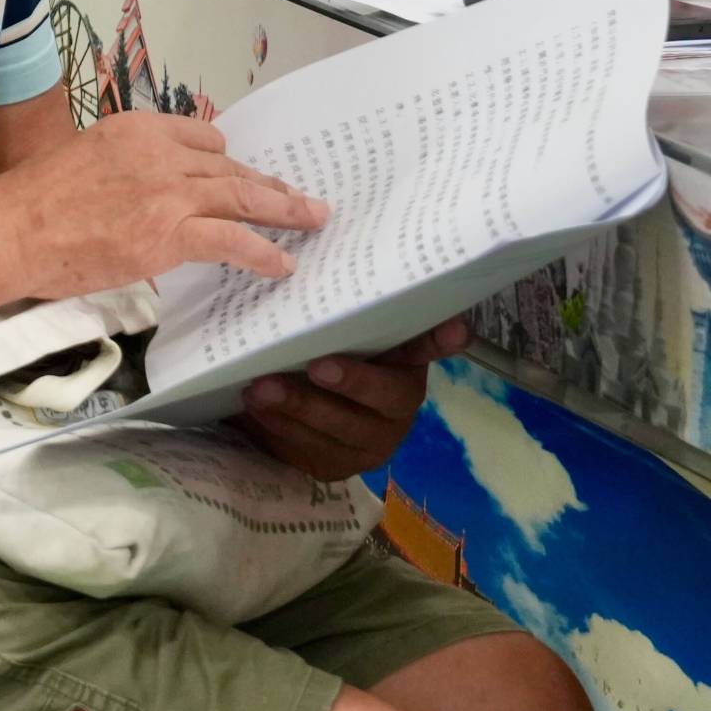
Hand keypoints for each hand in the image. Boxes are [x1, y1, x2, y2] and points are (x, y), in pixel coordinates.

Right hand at [0, 105, 328, 301]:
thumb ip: (120, 170)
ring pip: (242, 197)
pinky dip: (263, 252)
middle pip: (229, 166)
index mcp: (135, 128)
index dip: (225, 160)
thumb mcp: (81, 160)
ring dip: (284, 210)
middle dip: (270, 184)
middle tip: (301, 197)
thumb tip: (138, 198)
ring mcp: (169, 192)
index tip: (241, 174)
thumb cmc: (30, 202)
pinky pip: (233, 240)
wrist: (10, 230)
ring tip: (312, 220)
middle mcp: (159, 152)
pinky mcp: (171, 233)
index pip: (201, 137)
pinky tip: (282, 264)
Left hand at [240, 320, 463, 481]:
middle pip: (387, 395)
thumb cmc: (312, 352)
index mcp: (403, 361)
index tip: (455, 328)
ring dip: (300, 407)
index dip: (442, 339)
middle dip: (352, 381)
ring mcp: (371, 439)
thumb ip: (331, 307)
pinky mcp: (337, 465)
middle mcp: (397, 401)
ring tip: (261, 388)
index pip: (429, 345)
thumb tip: (313, 246)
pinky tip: (255, 409)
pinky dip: (279, 428)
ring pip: (341, 428)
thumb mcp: (322, 328)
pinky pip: (310, 449)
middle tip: (317, 366)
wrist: (285, 408)